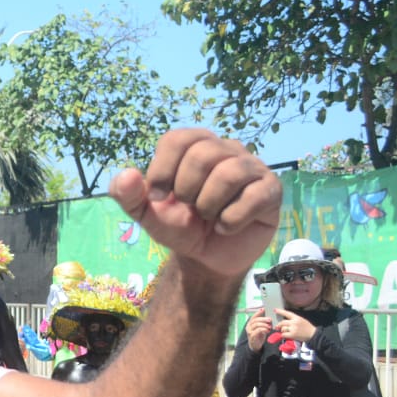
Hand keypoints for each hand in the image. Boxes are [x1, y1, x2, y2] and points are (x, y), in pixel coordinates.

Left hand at [110, 129, 280, 279]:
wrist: (206, 257)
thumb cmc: (180, 226)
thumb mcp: (147, 214)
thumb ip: (128, 195)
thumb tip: (125, 175)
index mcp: (194, 146)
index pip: (176, 139)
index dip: (162, 170)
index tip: (158, 197)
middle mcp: (226, 149)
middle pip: (203, 154)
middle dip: (187, 190)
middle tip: (189, 208)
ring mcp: (252, 167)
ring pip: (230, 173)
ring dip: (209, 205)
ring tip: (208, 217)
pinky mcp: (271, 190)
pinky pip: (255, 196)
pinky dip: (232, 219)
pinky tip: (226, 226)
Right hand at [246, 309, 272, 351]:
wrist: (255, 346)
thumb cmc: (258, 336)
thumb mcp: (261, 328)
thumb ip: (263, 323)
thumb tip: (269, 317)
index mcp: (250, 324)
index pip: (253, 316)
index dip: (258, 312)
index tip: (263, 309)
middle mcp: (248, 327)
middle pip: (255, 320)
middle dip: (263, 319)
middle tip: (270, 319)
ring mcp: (249, 331)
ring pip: (256, 325)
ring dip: (264, 324)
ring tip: (270, 326)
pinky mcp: (252, 336)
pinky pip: (258, 330)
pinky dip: (263, 329)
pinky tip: (267, 330)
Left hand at [274, 309, 315, 343]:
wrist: (313, 334)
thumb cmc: (307, 327)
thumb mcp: (301, 320)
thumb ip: (293, 320)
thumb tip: (284, 322)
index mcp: (297, 318)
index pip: (287, 313)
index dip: (280, 311)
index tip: (275, 310)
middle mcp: (294, 322)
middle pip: (282, 322)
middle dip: (279, 325)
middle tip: (278, 327)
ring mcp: (293, 328)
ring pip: (282, 328)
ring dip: (282, 331)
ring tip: (286, 332)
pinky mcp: (293, 335)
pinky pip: (283, 334)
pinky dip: (283, 335)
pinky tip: (287, 335)